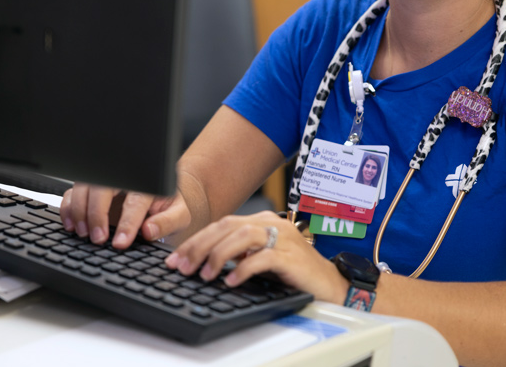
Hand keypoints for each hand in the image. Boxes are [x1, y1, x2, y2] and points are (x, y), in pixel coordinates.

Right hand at [60, 183, 190, 248]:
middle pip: (104, 187)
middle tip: (97, 239)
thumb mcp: (179, 215)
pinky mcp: (92, 188)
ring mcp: (106, 181)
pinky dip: (67, 207)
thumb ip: (167, 222)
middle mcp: (125, 179)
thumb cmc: (168, 206)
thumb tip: (149, 231)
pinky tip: (71, 225)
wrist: (161, 192)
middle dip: (97, 214)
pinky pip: (73, 191)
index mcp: (149, 185)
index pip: (136, 201)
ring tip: (82, 233)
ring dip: (79, 210)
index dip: (127, 223)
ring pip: (85, 186)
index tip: (120, 242)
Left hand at [165, 210, 349, 303]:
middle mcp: (272, 224)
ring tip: (204, 274)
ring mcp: (284, 239)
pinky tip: (231, 281)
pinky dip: (244, 268)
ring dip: (219, 255)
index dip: (197, 240)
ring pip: (243, 236)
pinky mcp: (292, 257)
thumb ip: (239, 253)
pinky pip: (263, 258)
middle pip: (229, 226)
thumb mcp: (261, 258)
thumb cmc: (294, 272)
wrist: (329, 284)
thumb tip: (203, 260)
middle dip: (201, 246)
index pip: (223, 224)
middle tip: (183, 266)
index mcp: (263, 221)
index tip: (176, 258)